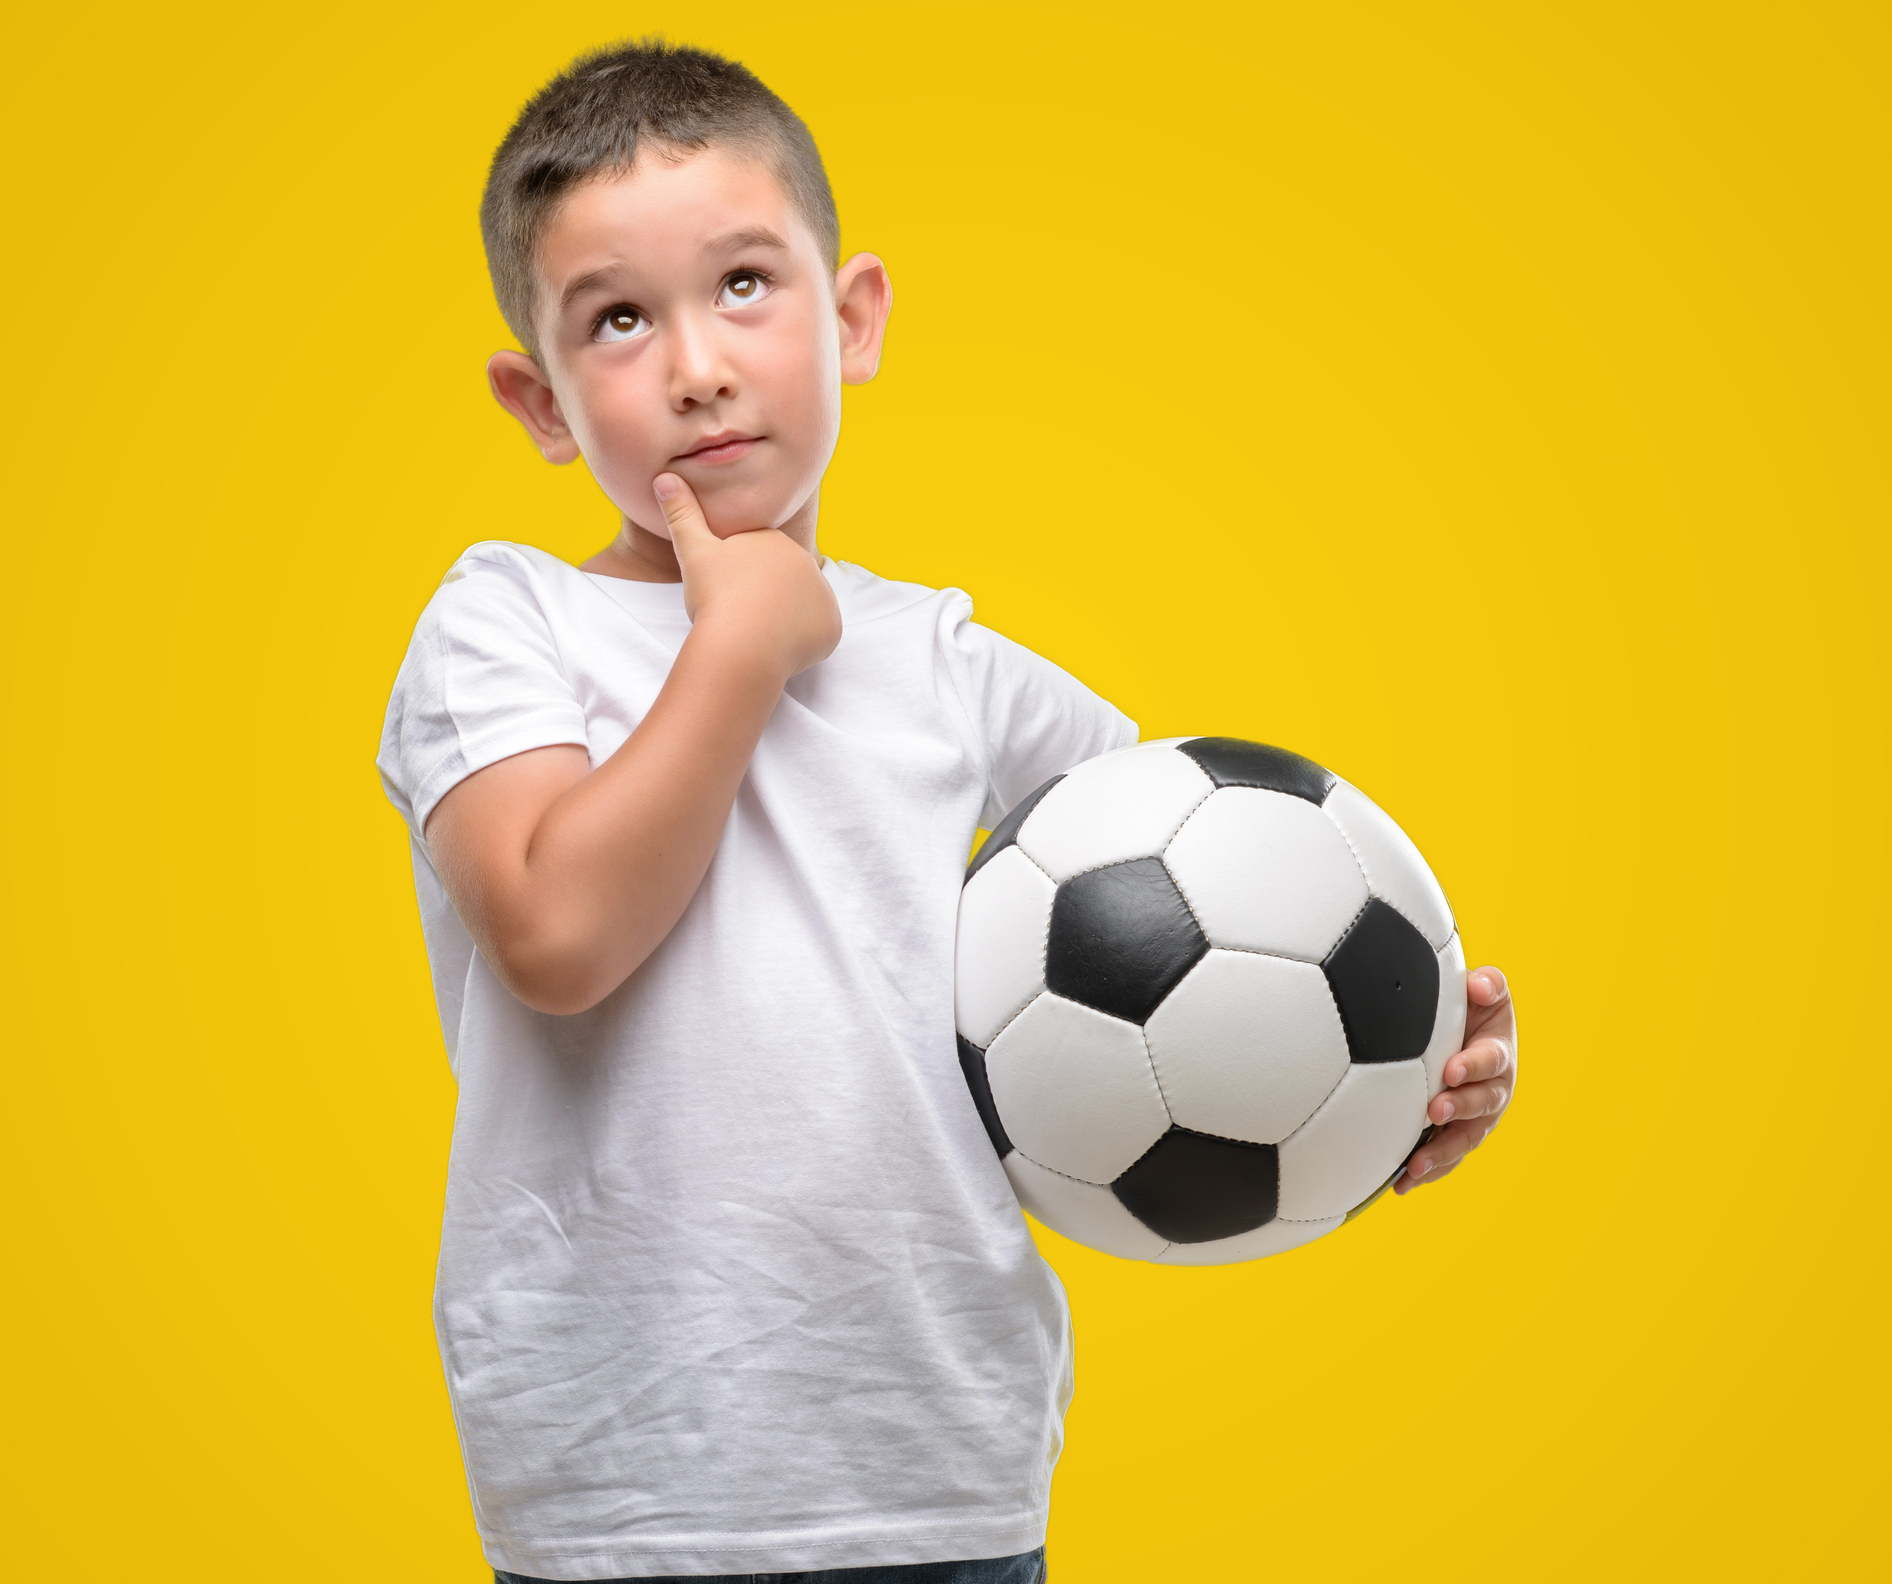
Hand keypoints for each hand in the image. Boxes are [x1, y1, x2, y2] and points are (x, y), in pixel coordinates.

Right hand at [654, 472, 841, 677]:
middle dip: (763, 598)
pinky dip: (801, 642)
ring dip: (783, 619)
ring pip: (800, 608)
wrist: (740, 645)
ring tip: (756, 632)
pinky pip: (818, 633)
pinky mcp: (832, 627)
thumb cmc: (714, 598)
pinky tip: (778, 647)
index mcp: (775, 541)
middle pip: (782, 583)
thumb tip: (664, 477)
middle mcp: (806, 562)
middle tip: (739, 616)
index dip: (739, 580)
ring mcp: (823, 595)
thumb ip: (682, 514)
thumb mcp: (693, 552)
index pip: (759, 560)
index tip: (725, 595)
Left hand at [1395, 965, 1515, 1193]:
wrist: (1460, 1031)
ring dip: (1441, 1153)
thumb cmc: (1468, 1010)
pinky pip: (1445, 1158)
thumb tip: (1479, 985)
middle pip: (1482, 1105)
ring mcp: (1475, 1118)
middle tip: (1434, 1111)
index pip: (1491, 1060)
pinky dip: (1427, 1171)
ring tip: (1415, 1165)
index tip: (1451, 1070)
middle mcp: (1492, 1090)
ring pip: (1464, 1139)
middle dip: (1459, 1109)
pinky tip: (1401, 1184)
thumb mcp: (1484, 990)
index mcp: (1497, 1055)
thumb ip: (1488, 984)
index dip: (1474, 1066)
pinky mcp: (1455, 1135)